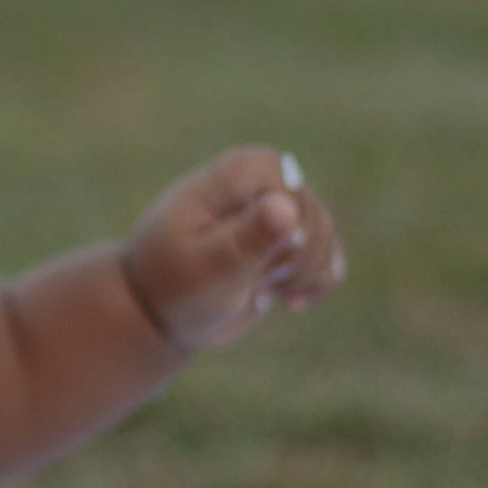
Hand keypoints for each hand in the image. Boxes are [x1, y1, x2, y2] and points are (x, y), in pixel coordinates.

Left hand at [120, 146, 344, 355]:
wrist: (158, 312)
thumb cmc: (171, 287)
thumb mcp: (206, 267)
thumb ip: (246, 238)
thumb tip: (288, 207)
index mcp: (230, 176)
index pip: (288, 184)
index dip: (290, 225)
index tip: (263, 265)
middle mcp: (257, 184)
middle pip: (312, 210)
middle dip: (298, 258)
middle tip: (257, 287)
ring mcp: (274, 212)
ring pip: (325, 231)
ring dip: (307, 273)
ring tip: (262, 294)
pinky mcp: (287, 241)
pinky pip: (329, 252)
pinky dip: (321, 280)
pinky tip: (293, 304)